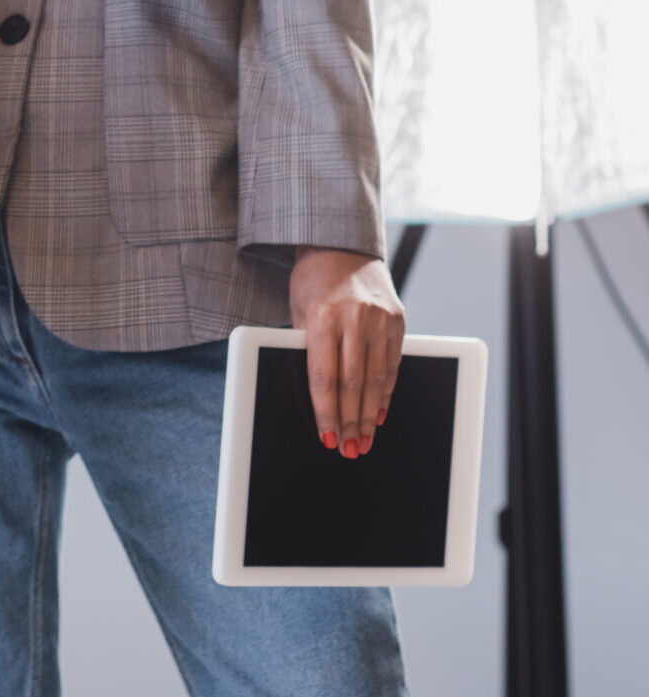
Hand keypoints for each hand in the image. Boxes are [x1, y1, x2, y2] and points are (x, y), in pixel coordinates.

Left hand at [289, 248, 405, 457]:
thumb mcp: (298, 310)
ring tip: (364, 440)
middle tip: (350, 450)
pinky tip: (378, 412)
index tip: (328, 437)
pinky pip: (392, 365)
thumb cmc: (312, 281)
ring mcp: (380, 320)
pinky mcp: (398, 321)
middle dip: (350, 421)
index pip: (324, 376)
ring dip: (369, 414)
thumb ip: (306, 347)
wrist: (342, 246)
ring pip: (376, 379)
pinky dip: (386, 393)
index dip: (326, 412)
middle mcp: (355, 318)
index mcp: (323, 316)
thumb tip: (316, 395)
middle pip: (353, 383)